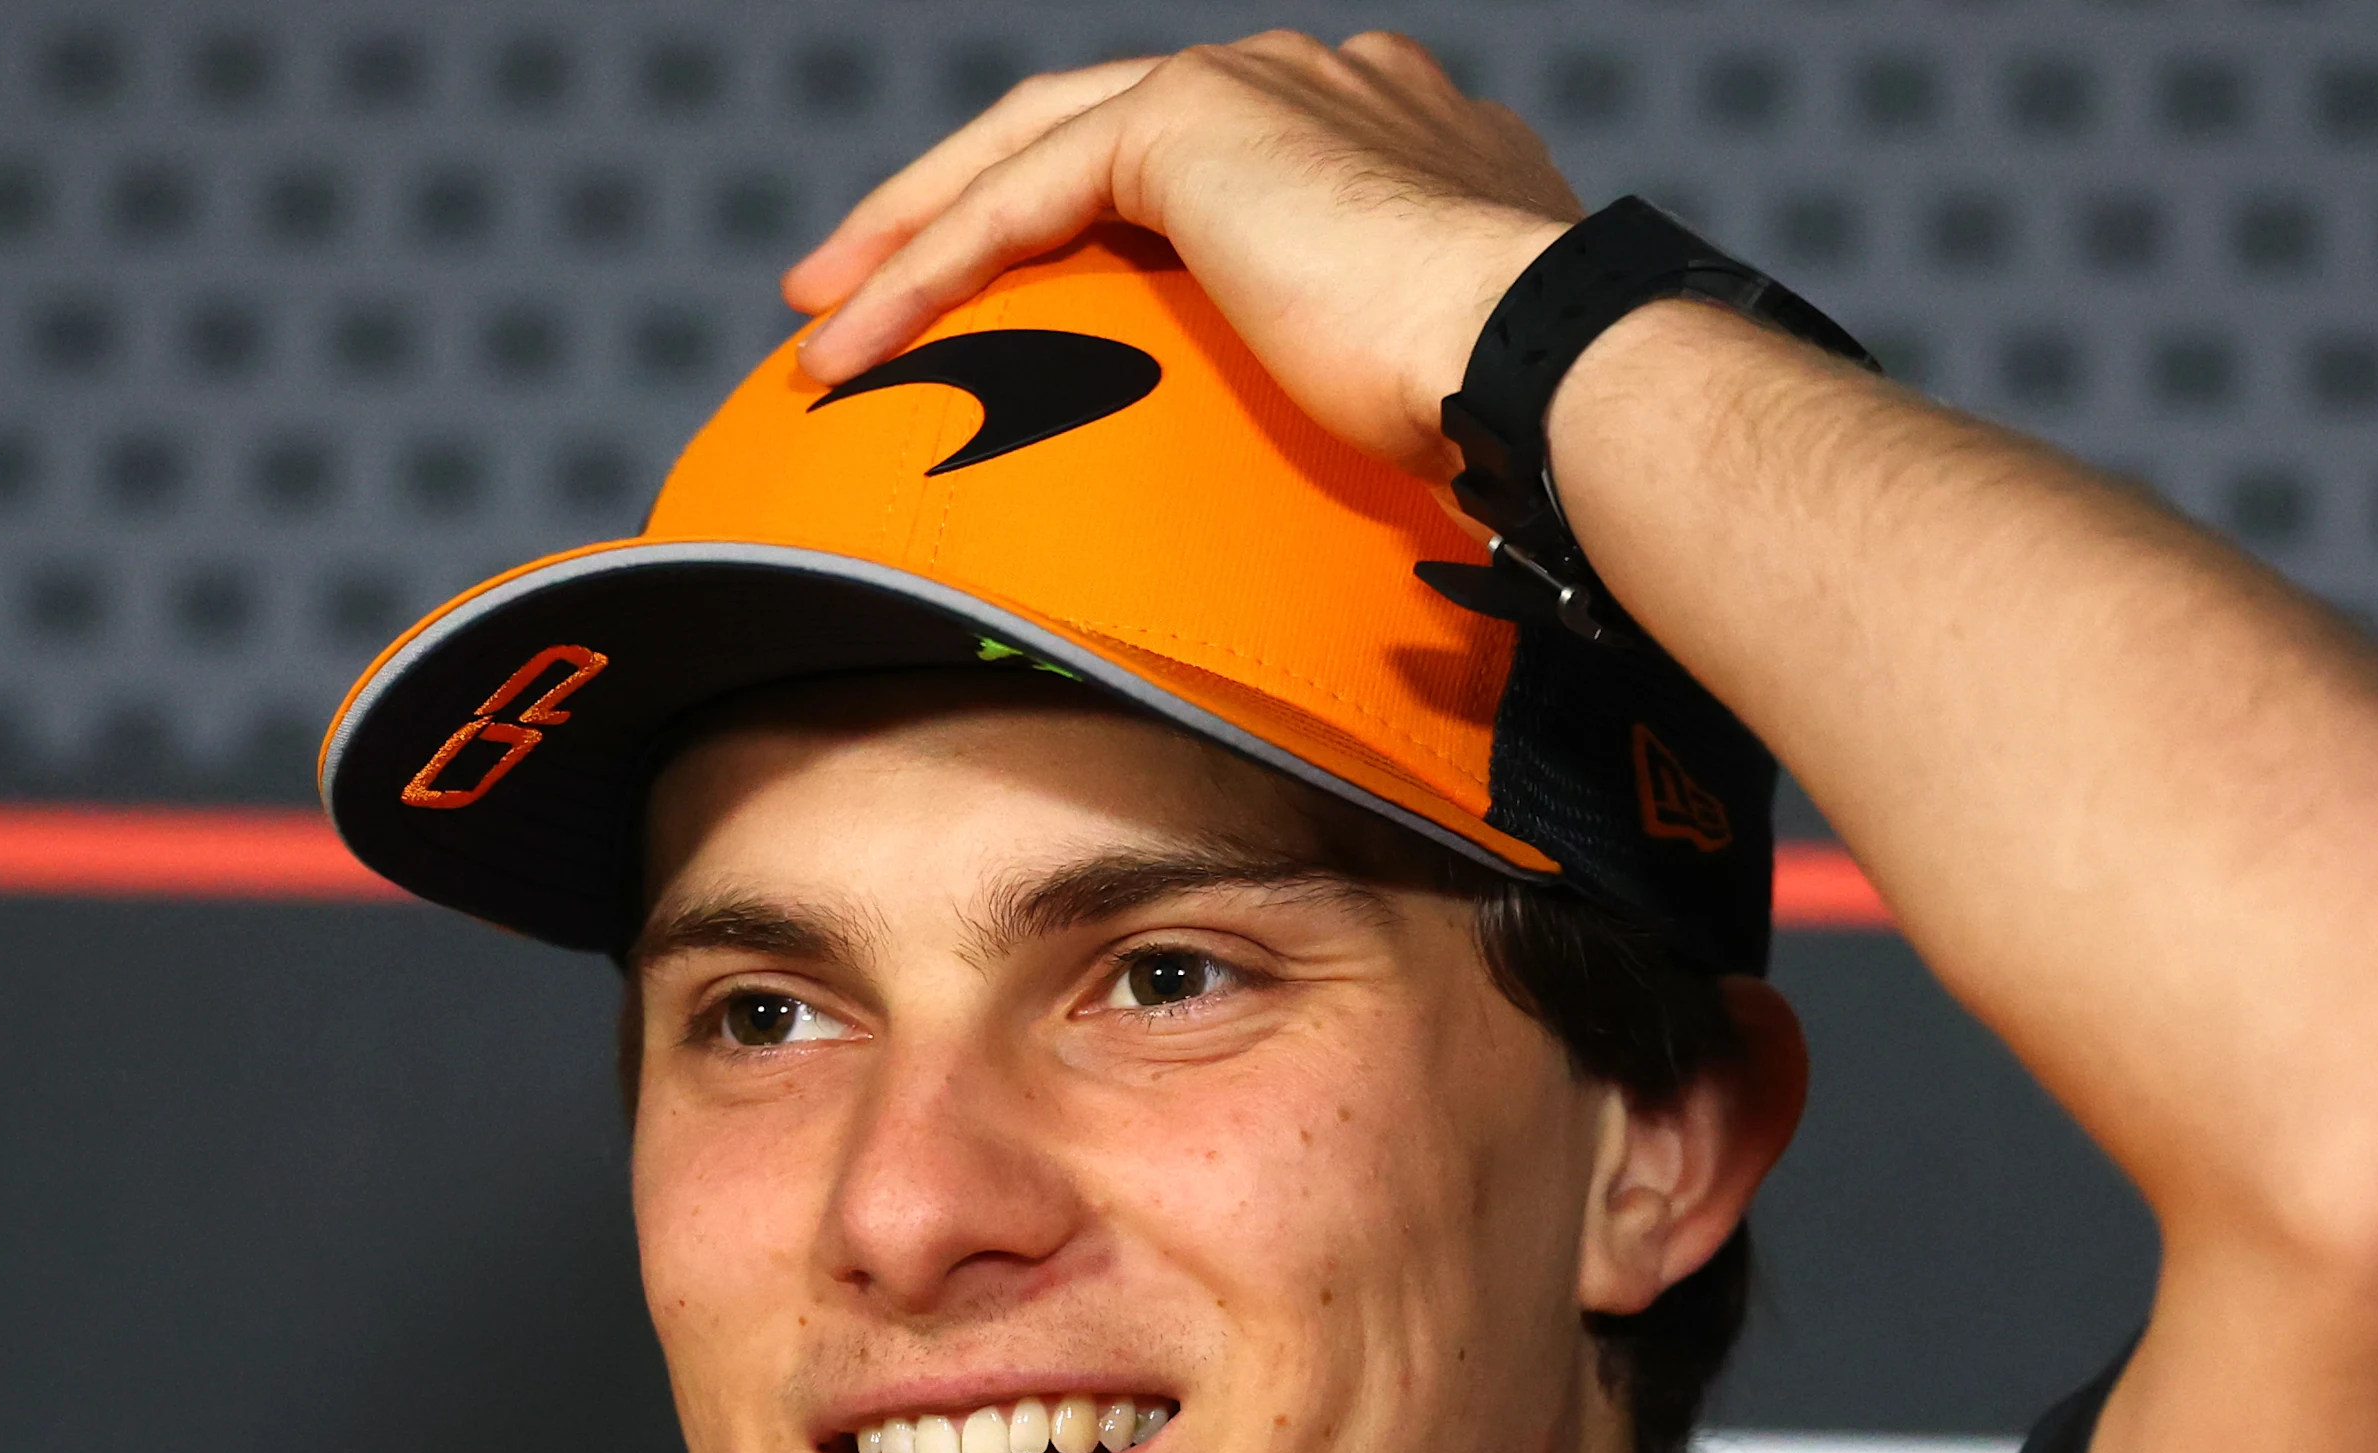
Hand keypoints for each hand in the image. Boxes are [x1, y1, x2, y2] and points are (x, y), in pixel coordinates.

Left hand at [780, 32, 1581, 477]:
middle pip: (1084, 130)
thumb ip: (1377, 365)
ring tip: (824, 318)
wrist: (1553, 367)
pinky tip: (855, 339)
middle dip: (960, 208)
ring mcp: (1257, 84)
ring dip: (911, 236)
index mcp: (1382, 131)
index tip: (1029, 306)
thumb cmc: (1522, 417)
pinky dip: (926, 269)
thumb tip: (1369, 446)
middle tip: (861, 290)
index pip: (1190, 163)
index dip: (1089, 227)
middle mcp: (1315, 80)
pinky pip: (1019, 200)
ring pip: (1031, 149)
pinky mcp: (1193, 121)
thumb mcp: (1433, 379)